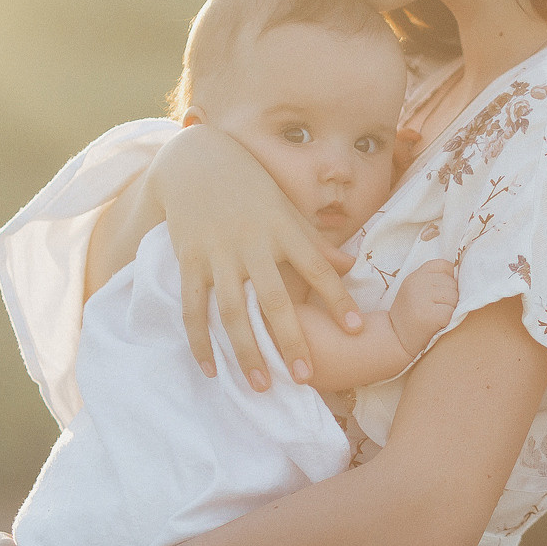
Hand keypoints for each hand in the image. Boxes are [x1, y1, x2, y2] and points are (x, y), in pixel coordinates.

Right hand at [150, 123, 359, 390]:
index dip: (337, 298)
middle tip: (306, 378)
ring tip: (262, 385)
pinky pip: (193, 307)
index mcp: (281, 228)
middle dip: (290, 340)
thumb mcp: (287, 208)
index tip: (357, 330)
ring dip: (246, 351)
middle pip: (274, 299)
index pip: (317, 267)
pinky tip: (211, 370)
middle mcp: (251, 244)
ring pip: (231, 311)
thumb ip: (316, 242)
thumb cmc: (251, 186)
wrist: (195, 160)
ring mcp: (217, 254)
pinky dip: (200, 340)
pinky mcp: (190, 261)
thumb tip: (351, 267)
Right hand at [388, 258, 458, 357]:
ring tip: (435, 315)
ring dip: (450, 309)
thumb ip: (433, 279)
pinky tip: (436, 323)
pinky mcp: (429, 315)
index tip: (438, 292)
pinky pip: (451, 312)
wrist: (395, 338)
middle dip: (449, 297)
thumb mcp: (415, 290)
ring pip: (454, 297)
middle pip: (452, 283)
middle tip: (434, 308)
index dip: (447, 279)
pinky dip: (448, 320)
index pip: (444, 265)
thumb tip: (459, 276)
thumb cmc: (411, 314)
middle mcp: (417, 283)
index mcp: (415, 275)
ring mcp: (422, 298)